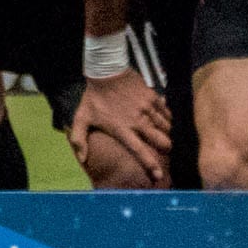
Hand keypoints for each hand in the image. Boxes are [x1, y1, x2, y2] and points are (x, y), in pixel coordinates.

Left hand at [70, 70, 170, 189]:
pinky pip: (166, 111)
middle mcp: (138, 121)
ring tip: (164, 136)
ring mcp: (147, 108)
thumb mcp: (82, 118)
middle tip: (165, 151)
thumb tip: (81, 159)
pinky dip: (167, 118)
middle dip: (166, 148)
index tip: (158, 176)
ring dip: (167, 133)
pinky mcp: (152, 97)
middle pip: (161, 140)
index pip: (140, 151)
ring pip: (166, 127)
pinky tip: (164, 120)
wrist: (106, 70)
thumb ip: (80, 139)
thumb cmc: (93, 97)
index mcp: (123, 129)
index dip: (151, 165)